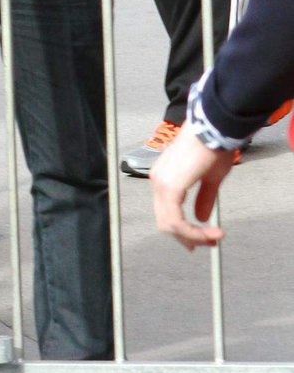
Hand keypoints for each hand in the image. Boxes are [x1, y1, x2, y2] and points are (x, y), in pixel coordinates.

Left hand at [149, 121, 235, 249]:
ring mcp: (161, 184)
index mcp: (164, 177)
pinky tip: (209, 232)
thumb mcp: (211, 177)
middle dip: (187, 236)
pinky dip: (192, 231)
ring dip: (192, 236)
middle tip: (207, 244)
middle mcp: (158, 181)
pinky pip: (176, 220)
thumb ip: (204, 198)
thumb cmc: (214, 146)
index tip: (200, 240)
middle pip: (165, 221)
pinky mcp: (170, 187)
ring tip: (213, 239)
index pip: (166, 211)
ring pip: (170, 224)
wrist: (215, 128)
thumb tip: (202, 217)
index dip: (182, 229)